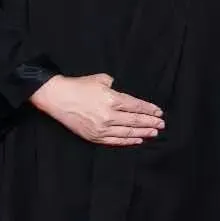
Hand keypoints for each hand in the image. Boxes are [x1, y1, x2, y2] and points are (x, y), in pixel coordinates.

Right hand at [29, 73, 164, 145]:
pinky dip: (128, 141)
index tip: (159, 113)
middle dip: (150, 122)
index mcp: (112, 99)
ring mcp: (102, 128)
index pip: (136, 106)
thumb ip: (114, 85)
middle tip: (161, 125)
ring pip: (128, 132)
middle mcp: (109, 116)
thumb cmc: (78, 86)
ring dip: (143, 133)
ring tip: (154, 133)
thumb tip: (121, 91)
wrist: (57, 98)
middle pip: (135, 120)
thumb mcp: (100, 79)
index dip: (149, 110)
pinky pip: (115, 141)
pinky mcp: (94, 136)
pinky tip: (137, 140)